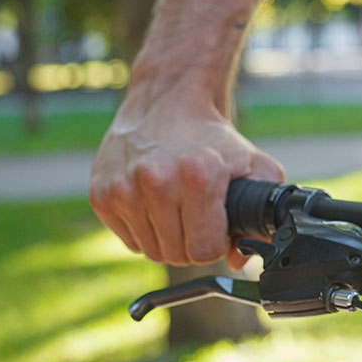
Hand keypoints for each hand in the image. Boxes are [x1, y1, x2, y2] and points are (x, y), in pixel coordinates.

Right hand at [90, 86, 283, 269]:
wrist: (169, 101)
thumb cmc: (214, 138)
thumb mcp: (254, 167)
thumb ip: (259, 217)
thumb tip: (239, 260)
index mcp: (198, 176)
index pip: (205, 251)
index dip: (216, 244)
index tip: (217, 226)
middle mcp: (156, 182)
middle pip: (177, 255)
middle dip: (193, 243)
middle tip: (199, 217)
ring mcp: (124, 188)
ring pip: (152, 251)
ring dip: (168, 238)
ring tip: (178, 208)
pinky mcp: (101, 194)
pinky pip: (128, 240)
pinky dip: (144, 230)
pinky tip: (155, 204)